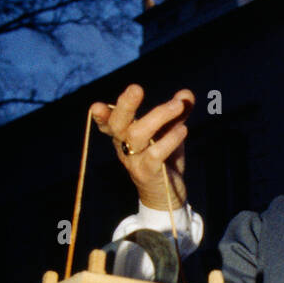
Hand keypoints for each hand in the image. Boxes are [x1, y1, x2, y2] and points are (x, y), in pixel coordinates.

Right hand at [91, 83, 193, 210]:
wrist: (166, 195)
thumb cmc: (164, 159)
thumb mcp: (169, 133)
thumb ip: (177, 113)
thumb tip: (187, 93)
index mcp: (124, 135)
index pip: (108, 123)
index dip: (102, 115)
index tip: (96, 106)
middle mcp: (124, 147)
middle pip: (117, 125)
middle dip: (125, 106)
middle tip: (136, 88)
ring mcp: (134, 161)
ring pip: (137, 135)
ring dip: (158, 116)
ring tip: (178, 106)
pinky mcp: (147, 173)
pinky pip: (155, 154)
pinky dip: (170, 140)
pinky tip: (183, 130)